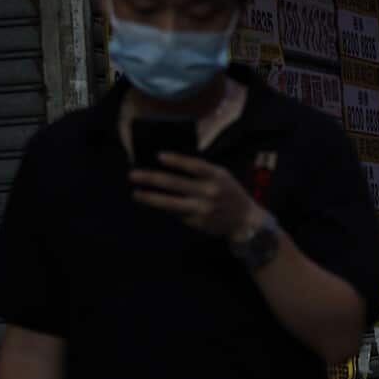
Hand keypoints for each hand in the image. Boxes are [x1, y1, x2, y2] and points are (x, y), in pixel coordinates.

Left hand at [130, 152, 257, 238]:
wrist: (245, 221)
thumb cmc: (230, 193)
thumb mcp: (222, 176)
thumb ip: (201, 170)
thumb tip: (170, 165)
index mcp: (217, 176)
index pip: (194, 166)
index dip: (176, 161)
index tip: (158, 156)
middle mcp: (209, 193)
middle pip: (175, 184)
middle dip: (152, 179)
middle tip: (133, 175)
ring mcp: (203, 209)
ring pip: (171, 203)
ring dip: (150, 198)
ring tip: (136, 194)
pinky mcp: (198, 222)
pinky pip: (176, 213)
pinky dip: (164, 207)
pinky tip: (153, 203)